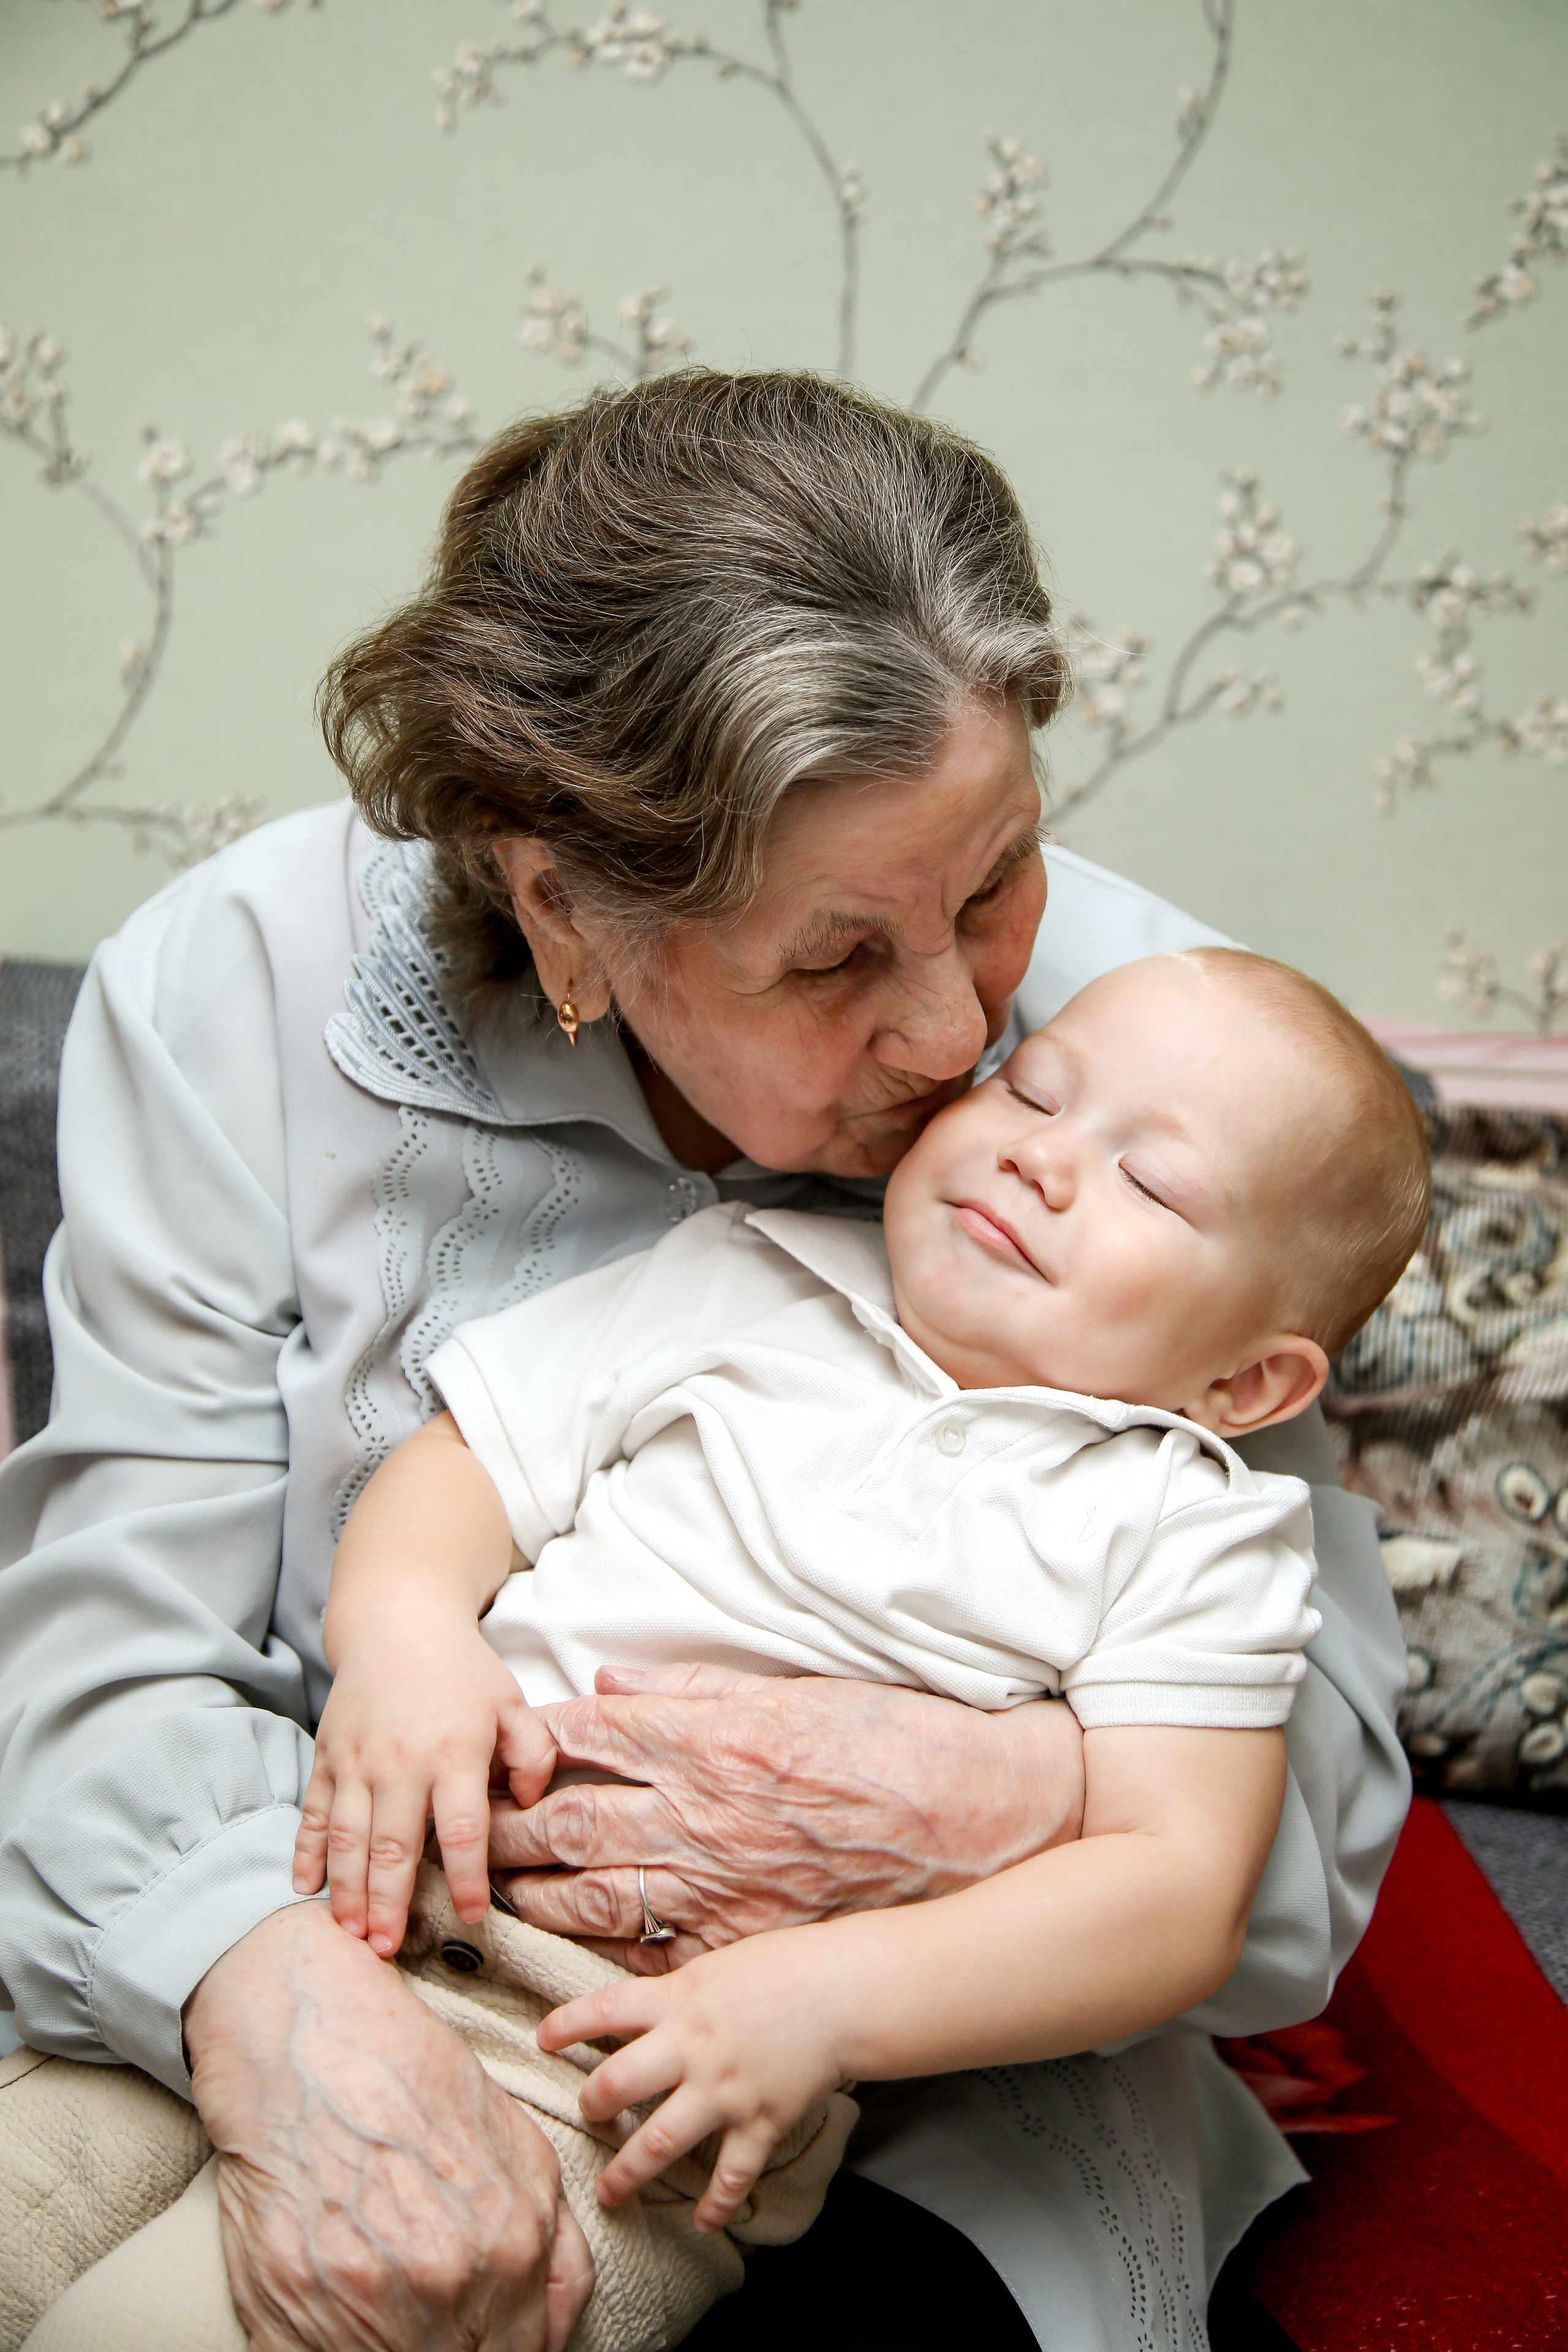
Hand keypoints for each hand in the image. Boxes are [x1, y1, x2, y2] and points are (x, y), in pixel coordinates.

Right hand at [185, 1901, 593, 2351]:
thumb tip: (550, 2321)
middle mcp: (444, 2283)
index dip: (510, 2347)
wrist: (303, 2033)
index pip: (527, 2349)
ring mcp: (362, 2304)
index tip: (487, 2337)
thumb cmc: (407, 2073)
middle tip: (428, 2307)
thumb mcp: (515, 2140)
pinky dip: (326, 2351)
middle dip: (454, 2345)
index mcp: (510, 2244)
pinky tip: (330, 2312)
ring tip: (376, 2296)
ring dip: (390, 2344)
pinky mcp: (284, 2312)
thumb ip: (550, 2240)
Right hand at [293, 1615, 554, 1953]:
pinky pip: (314, 1812)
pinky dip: (307, 1852)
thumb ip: (533, 1753)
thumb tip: (530, 1804)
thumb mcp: (512, 1702)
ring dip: (347, 1890)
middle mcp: (401, 1762)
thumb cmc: (462, 1669)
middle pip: (393, 1845)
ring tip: (351, 1933)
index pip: (462, 1828)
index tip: (472, 1917)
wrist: (398, 1621)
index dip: (467, 1877)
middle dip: (390, 1903)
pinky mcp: (327, 1756)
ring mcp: (357, 1761)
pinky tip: (304, 1888)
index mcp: (455, 1753)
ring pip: (348, 1838)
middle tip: (388, 1948)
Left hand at [489, 1664, 1084, 1969]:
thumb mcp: (794, 1692)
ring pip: (599, 1895)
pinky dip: (611, 1954)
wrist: (982, 1816)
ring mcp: (727, 1883)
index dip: (528, 1745)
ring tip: (488, 1896)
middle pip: (573, 1820)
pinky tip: (573, 1955)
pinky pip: (661, 1953)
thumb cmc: (895, 1739)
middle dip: (502, 1825)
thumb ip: (693, 1693)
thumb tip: (607, 1686)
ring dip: (535, 1896)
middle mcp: (707, 1813)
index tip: (486, 1748)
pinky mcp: (753, 1936)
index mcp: (713, 1740)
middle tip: (450, 1829)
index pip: (590, 1739)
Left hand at [538, 1928, 845, 2234]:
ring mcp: (724, 2090)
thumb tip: (638, 2009)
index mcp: (678, 2000)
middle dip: (591, 2105)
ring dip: (627, 2174)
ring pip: (658, 2143)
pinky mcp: (759, 2122)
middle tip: (587, 2114)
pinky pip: (730, 2176)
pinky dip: (716, 2204)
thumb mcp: (714, 1967)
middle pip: (617, 2083)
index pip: (603, 2010)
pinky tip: (703, 2223)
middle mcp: (692, 2047)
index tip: (541, 2040)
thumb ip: (675, 1994)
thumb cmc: (781, 1967)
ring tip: (609, 2193)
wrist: (841, 1991)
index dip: (565, 2025)